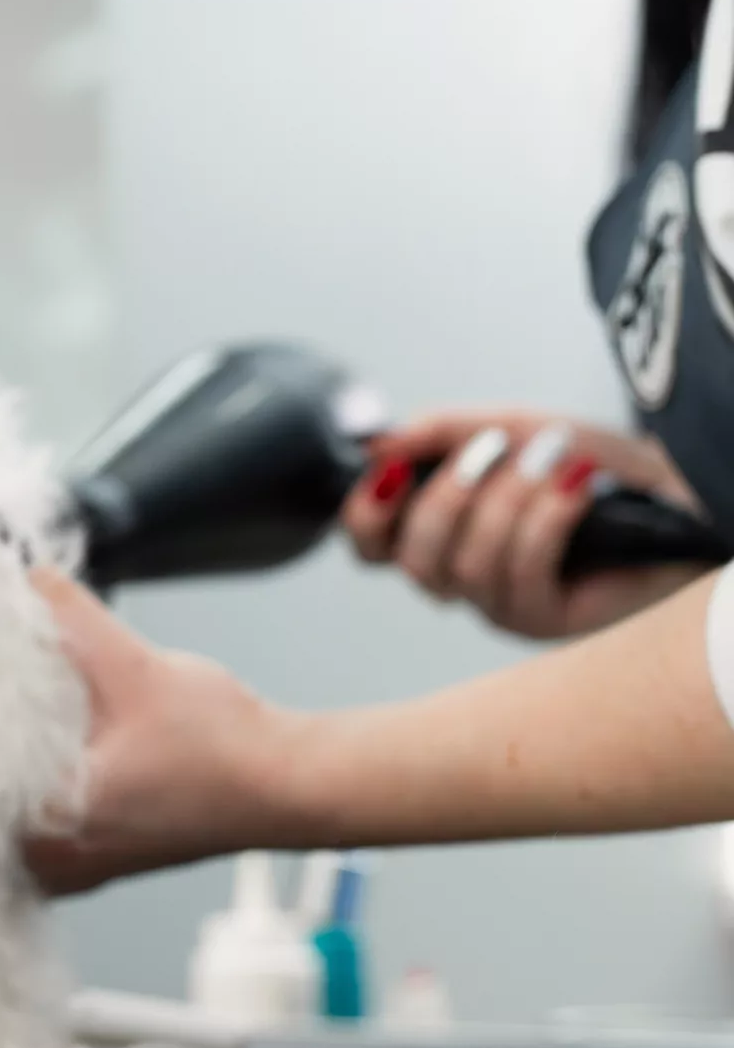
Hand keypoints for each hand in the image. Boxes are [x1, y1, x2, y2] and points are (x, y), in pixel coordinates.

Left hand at [21, 568, 302, 895]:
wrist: (290, 785)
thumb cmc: (225, 749)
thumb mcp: (135, 666)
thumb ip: (72, 616)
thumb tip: (27, 575)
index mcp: (49, 828)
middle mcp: (53, 864)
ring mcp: (74, 871)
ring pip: (0, 825)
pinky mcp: (96, 860)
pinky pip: (34, 833)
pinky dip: (26, 793)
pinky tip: (33, 752)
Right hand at [340, 410, 706, 639]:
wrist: (679, 489)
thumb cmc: (593, 464)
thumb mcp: (508, 427)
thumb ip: (439, 431)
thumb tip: (374, 444)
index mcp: (441, 532)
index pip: (370, 546)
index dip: (368, 512)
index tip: (392, 467)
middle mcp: (462, 578)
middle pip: (412, 561)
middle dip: (446, 498)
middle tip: (490, 447)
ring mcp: (503, 604)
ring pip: (468, 566)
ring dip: (509, 500)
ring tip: (551, 455)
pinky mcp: (549, 620)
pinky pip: (523, 573)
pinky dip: (545, 517)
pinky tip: (576, 482)